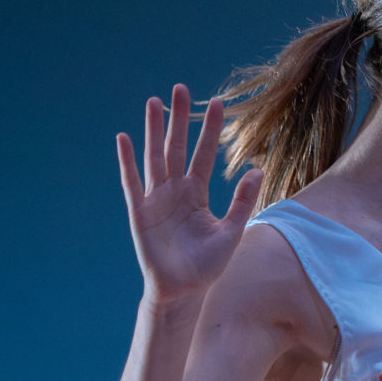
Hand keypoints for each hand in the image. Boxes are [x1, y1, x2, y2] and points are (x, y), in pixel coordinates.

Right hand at [116, 84, 261, 304]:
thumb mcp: (231, 231)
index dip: (209, 130)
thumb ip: (242, 201)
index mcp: (196, 193)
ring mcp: (156, 199)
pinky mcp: (139, 212)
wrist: (184, 291)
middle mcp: (175, 191)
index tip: (217, 103)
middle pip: (177, 147)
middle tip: (181, 89)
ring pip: (154, 157)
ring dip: (153, 130)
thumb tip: (257, 169)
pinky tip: (124, 138)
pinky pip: (132, 182)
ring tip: (154, 102)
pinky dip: (127, 161)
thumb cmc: (208, 265)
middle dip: (179, 119)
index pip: (203, 154)